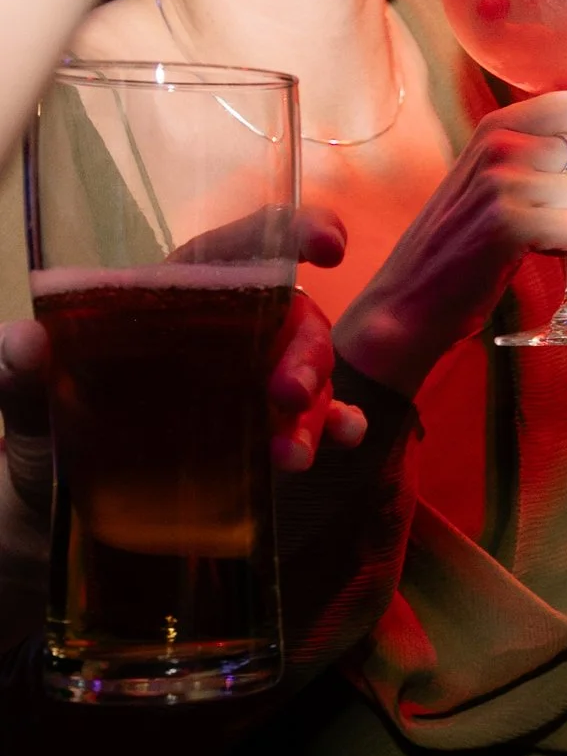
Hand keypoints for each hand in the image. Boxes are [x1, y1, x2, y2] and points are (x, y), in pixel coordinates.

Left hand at [0, 203, 364, 593]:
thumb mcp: (30, 412)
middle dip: (305, 350)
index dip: (292, 233)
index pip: (242, 248)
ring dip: (317, 406)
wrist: (64, 522)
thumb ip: (22, 378)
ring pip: (311, 374)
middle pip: (290, 317)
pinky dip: (340, 424)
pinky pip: (321, 419)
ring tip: (291, 456)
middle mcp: (226, 334)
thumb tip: (23, 340)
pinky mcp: (268, 434)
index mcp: (177, 299)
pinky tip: (344, 438)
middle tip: (287, 394)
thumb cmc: (52, 444)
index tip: (328, 245)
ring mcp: (252, 385)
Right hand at [334, 92, 566, 395]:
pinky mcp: (505, 224)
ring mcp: (500, 181)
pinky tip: (527, 252)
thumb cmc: (468, 240)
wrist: (408, 299)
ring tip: (534, 234)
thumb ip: (548, 149)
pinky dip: (564, 250)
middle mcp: (500, 142)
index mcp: (501, 123)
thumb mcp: (498, 175)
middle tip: (553, 214)